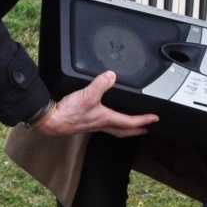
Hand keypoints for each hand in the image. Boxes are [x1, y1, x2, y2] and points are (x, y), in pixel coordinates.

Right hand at [30, 71, 158, 137]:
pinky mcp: (85, 123)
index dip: (144, 120)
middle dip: (136, 130)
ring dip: (124, 128)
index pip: (130, 122)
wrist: (52, 121)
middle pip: (124, 130)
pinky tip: (105, 117)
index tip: (154, 119)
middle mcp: (101, 124)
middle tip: (145, 128)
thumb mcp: (87, 95)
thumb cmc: (69, 113)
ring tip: (130, 125)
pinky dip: (110, 123)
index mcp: (106, 118)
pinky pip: (103, 124)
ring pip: (114, 129)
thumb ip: (100, 84)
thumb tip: (111, 76)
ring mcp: (93, 124)